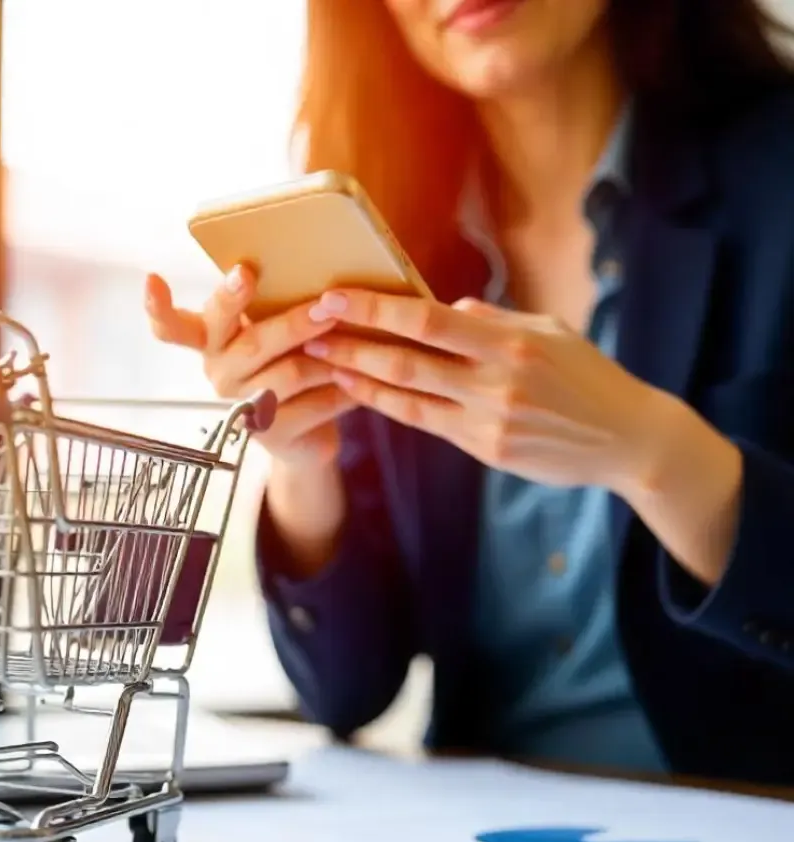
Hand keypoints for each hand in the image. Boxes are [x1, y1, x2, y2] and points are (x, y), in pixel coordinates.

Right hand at [144, 267, 354, 466]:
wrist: (304, 436)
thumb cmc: (287, 366)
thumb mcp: (273, 330)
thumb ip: (273, 304)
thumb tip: (310, 268)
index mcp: (210, 341)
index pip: (171, 326)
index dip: (159, 306)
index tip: (153, 279)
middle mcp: (218, 373)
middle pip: (252, 344)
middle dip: (293, 323)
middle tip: (326, 305)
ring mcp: (241, 407)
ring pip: (290, 374)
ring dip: (329, 356)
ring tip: (359, 341)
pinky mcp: (271, 435)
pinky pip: (314, 404)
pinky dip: (342, 390)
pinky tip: (359, 380)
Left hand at [302, 289, 742, 584]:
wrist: (625, 439)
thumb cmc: (588, 376)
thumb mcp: (550, 332)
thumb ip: (495, 322)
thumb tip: (448, 308)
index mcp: (510, 342)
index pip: (427, 320)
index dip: (375, 309)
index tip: (335, 297)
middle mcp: (494, 382)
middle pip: (406, 360)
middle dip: (352, 344)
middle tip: (309, 330)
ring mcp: (488, 421)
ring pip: (409, 397)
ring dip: (361, 378)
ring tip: (323, 363)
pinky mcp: (487, 450)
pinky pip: (428, 424)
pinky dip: (392, 406)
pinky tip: (365, 393)